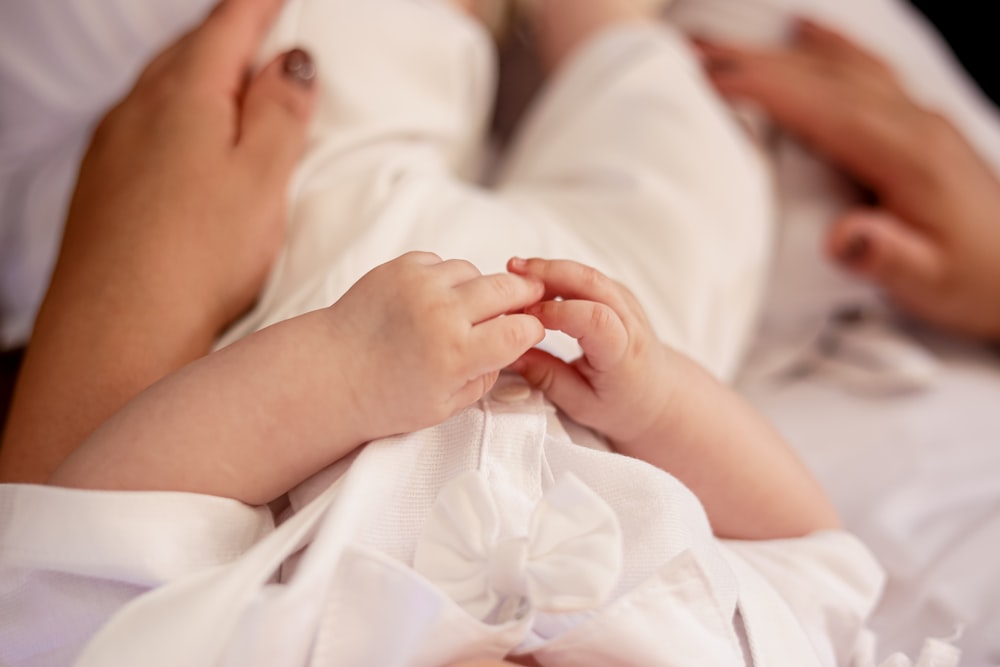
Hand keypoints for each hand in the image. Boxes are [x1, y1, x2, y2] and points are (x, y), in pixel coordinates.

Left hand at [1, 0, 316, 482]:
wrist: (117, 327)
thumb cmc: (197, 255)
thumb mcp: (262, 178)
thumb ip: (280, 113)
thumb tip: (291, 62)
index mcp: (185, 95)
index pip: (228, 27)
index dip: (261, 6)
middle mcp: (138, 108)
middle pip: (189, 50)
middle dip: (228, 33)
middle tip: (261, 25)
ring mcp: (112, 145)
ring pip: (161, 85)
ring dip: (197, 71)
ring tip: (228, 76)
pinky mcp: (102, 184)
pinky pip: (141, 122)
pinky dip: (172, 111)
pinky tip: (183, 137)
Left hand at [327, 253, 545, 441]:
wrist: (331, 374)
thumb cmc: (387, 398)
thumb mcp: (446, 406)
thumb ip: (486, 375)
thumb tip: (511, 345)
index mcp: (456, 353)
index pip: (521, 330)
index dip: (531, 331)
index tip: (527, 333)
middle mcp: (441, 313)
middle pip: (508, 288)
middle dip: (523, 296)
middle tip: (526, 302)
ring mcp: (419, 284)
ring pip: (474, 272)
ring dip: (479, 288)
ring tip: (464, 311)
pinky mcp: (400, 268)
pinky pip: (441, 263)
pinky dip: (445, 279)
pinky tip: (433, 301)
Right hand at [506, 257, 675, 450]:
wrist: (657, 395)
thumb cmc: (621, 405)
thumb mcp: (581, 405)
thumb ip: (547, 379)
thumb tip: (511, 354)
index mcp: (623, 354)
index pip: (596, 319)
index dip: (558, 312)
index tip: (526, 317)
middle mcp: (630, 322)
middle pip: (592, 283)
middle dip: (550, 272)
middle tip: (512, 271)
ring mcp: (627, 304)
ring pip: (589, 274)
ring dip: (551, 269)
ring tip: (514, 272)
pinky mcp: (618, 295)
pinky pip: (588, 277)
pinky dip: (560, 274)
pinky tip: (534, 282)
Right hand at [696, 19, 999, 339]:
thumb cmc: (976, 282)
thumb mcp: (932, 284)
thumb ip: (887, 257)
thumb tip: (844, 236)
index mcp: (907, 157)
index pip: (820, 107)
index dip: (761, 87)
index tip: (706, 78)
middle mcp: (912, 123)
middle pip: (822, 75)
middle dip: (753, 58)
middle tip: (692, 47)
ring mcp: (920, 116)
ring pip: (842, 65)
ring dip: (781, 50)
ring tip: (728, 40)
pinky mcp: (922, 122)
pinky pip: (866, 68)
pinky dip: (830, 46)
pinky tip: (809, 33)